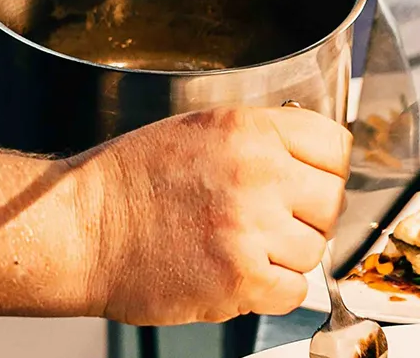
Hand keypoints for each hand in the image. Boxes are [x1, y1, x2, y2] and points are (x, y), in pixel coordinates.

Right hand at [80, 105, 350, 324]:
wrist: (83, 228)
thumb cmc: (134, 179)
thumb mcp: (204, 129)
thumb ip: (265, 138)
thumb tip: (318, 160)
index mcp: (250, 128)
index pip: (336, 146)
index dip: (327, 168)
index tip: (313, 181)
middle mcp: (258, 172)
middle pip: (332, 200)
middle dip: (310, 213)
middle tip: (276, 219)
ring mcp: (250, 227)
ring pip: (315, 249)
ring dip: (288, 254)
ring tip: (245, 245)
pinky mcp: (240, 278)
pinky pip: (294, 291)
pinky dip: (274, 289)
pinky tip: (241, 272)